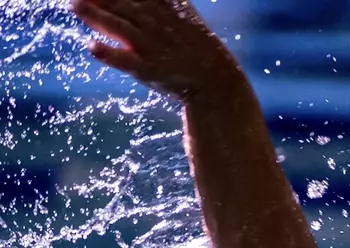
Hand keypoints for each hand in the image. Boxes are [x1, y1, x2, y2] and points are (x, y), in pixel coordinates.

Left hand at [70, 0, 238, 101]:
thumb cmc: (194, 45)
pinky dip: (109, 54)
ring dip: (94, 15)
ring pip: (118, 26)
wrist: (215, 79)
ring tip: (74, 5)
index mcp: (162, 6)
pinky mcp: (149, 70)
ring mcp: (151, 46)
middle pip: (120, 2)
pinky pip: (126, 61)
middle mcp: (155, 22)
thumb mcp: (182, 12)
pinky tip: (92, 47)